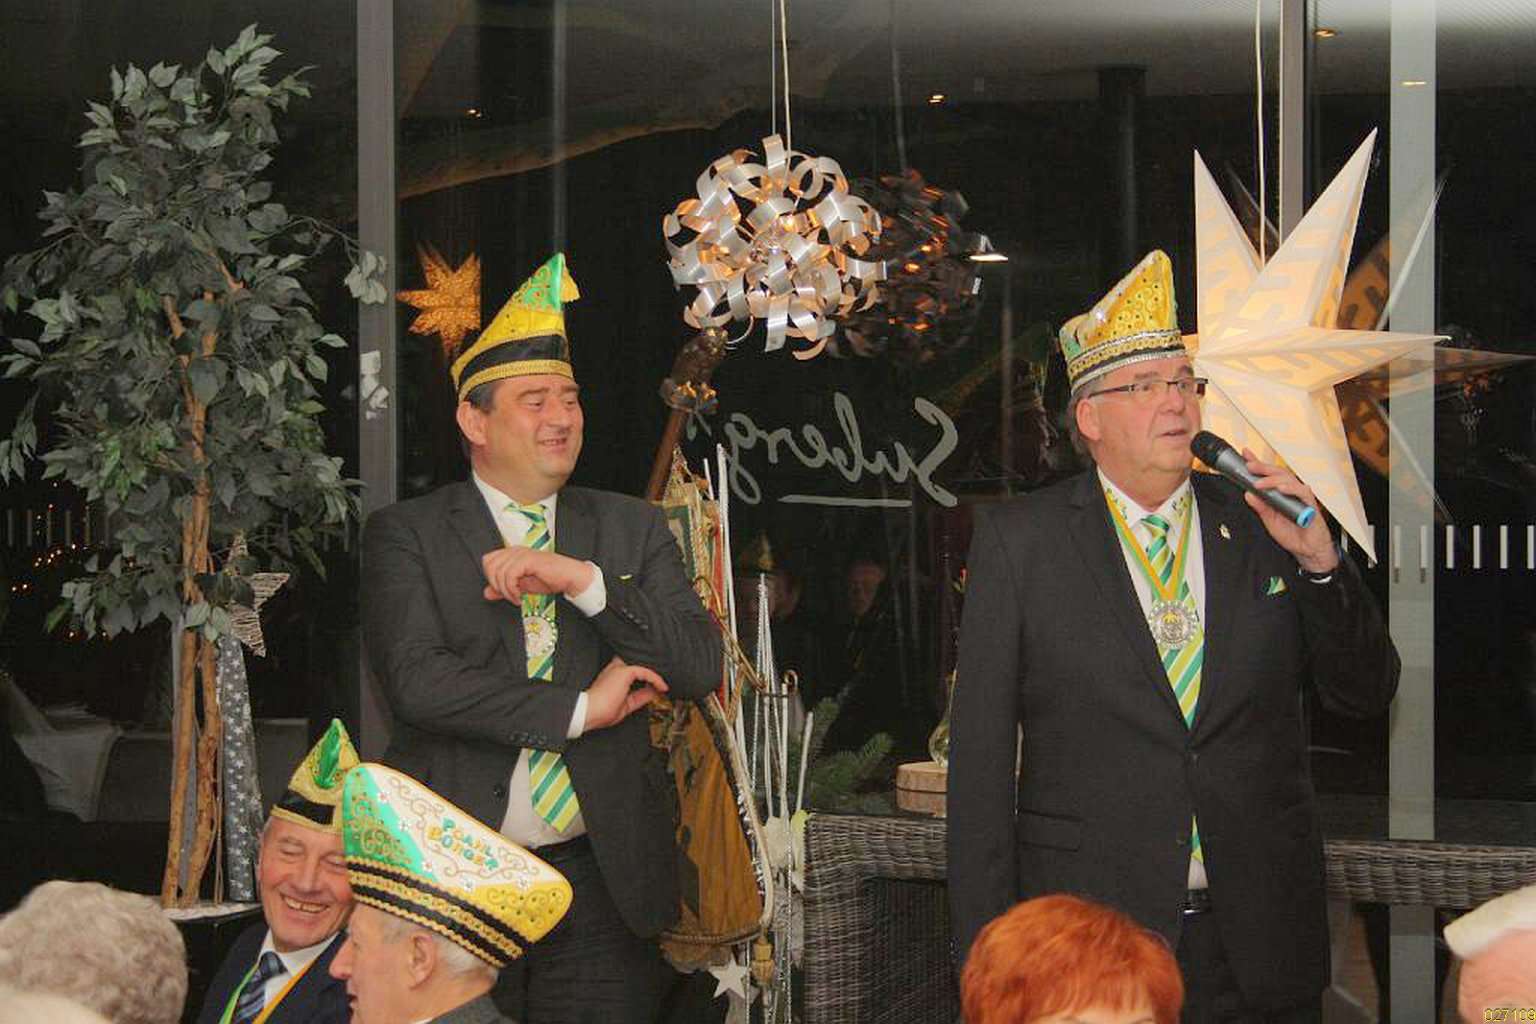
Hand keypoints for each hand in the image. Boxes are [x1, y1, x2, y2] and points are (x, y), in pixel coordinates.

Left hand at [481, 548, 594, 602]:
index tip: (503, 591)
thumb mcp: (522, 586)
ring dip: (506, 590)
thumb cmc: (551, 579)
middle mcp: (516, 551)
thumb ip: (504, 588)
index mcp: (513, 554)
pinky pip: (509, 575)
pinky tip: (520, 595)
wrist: (570, 578)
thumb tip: (487, 592)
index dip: (491, 577)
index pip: (488, 560)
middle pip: (489, 565)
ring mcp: (522, 554)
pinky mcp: (528, 559)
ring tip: (517, 597)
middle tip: (510, 595)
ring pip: (498, 572)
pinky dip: (512, 590)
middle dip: (496, 584)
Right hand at [583, 656, 667, 731]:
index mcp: (612, 677)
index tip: (656, 687)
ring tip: (664, 684)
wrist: (589, 712)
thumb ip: (639, 697)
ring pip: (642, 666)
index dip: (645, 678)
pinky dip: (656, 679)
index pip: (632, 672)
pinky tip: (662, 687)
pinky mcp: (624, 671)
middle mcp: (614, 670)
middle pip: (637, 665)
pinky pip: (645, 672)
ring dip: (654, 674)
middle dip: (649, 673)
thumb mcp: (626, 705)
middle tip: (662, 683)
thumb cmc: (600, 712)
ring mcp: (619, 669)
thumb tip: (653, 693)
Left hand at [1239, 449, 1338, 573]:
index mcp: (1280, 494)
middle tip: (1250, 466)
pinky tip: (1281, 489)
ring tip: (1259, 483)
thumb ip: (1260, 507)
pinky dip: (1291, 489)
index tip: (1246, 455)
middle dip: (1263, 467)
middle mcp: (1291, 492)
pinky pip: (1302, 492)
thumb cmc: (1292, 534)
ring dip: (1272, 479)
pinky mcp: (1311, 504)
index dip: (1258, 464)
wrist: (1307, 550)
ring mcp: (1301, 497)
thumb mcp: (1269, 521)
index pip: (1269, 475)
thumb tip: (1248, 494)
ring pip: (1289, 479)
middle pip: (1278, 473)